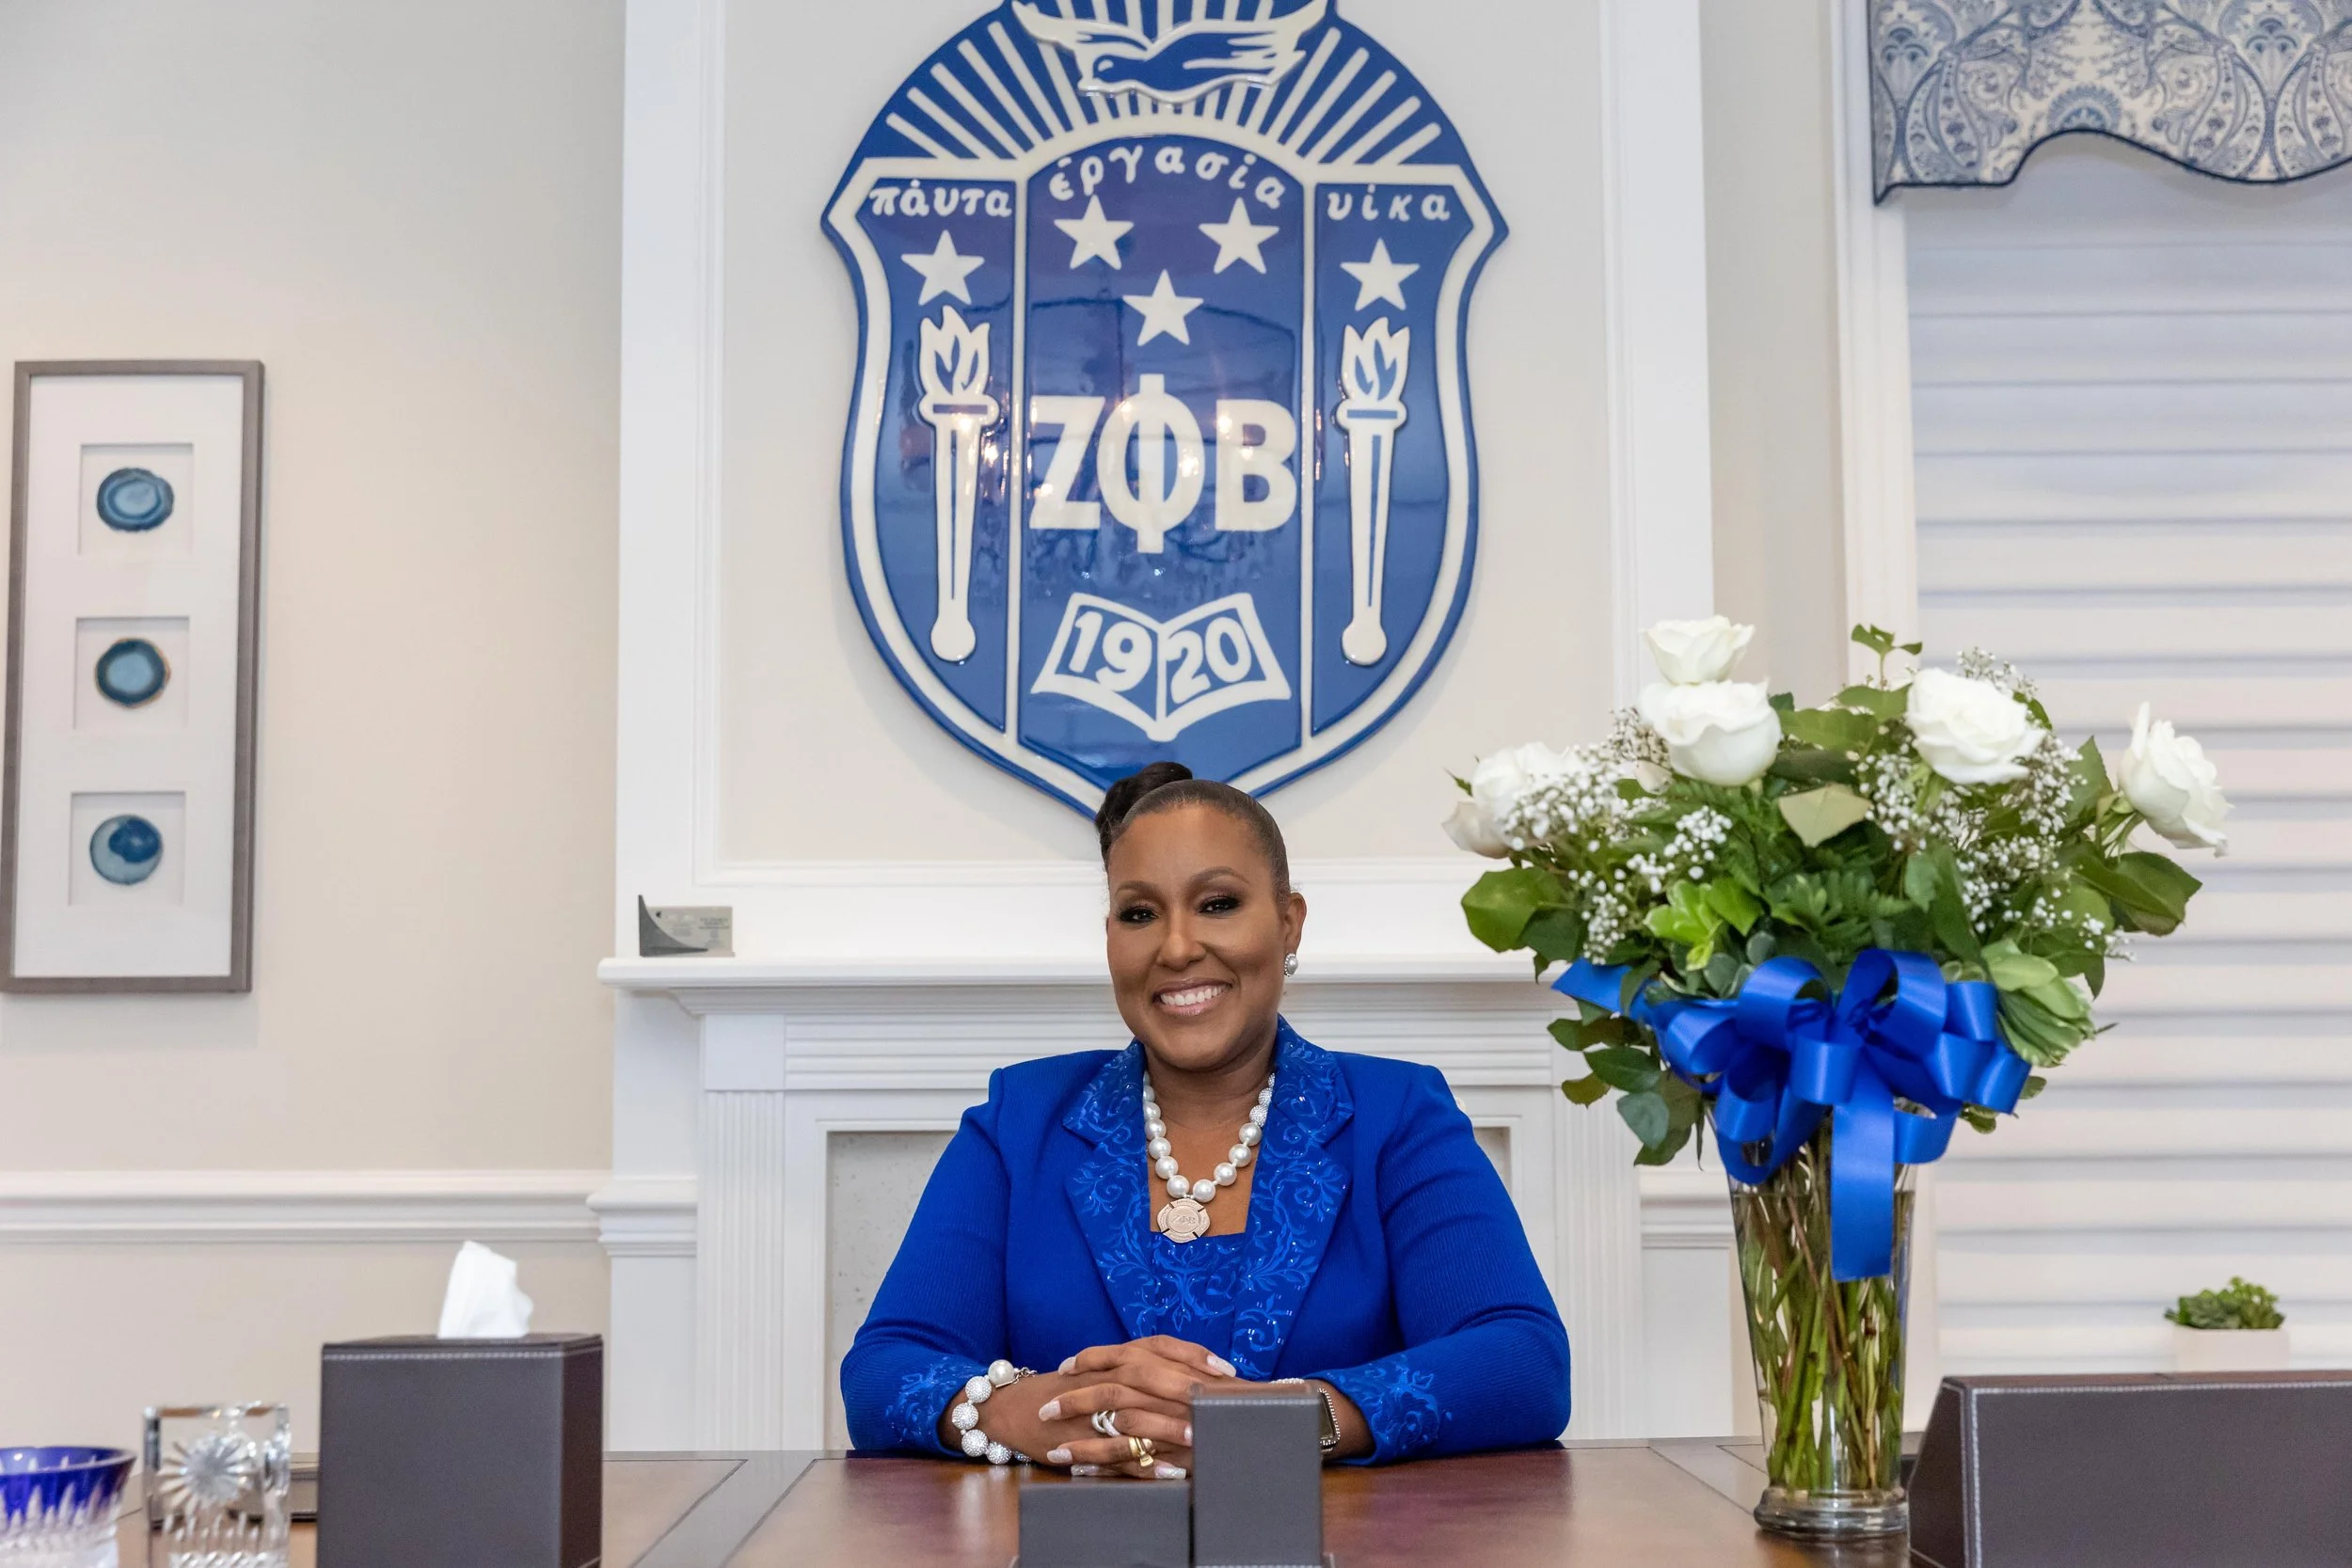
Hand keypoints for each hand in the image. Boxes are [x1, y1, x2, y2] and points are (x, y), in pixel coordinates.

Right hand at [941, 1337, 1237, 1477]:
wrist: (1013, 1408)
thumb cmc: (1067, 1389)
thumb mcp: (1103, 1371)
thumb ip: (1140, 1370)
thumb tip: (1191, 1376)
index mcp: (1115, 1359)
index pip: (1159, 1347)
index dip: (1193, 1355)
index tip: (1225, 1368)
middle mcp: (1105, 1377)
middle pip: (1152, 1376)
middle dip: (1190, 1388)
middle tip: (1225, 1401)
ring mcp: (1093, 1410)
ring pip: (1136, 1414)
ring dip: (1171, 1426)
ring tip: (1202, 1437)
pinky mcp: (1083, 1440)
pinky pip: (1119, 1454)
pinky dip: (1147, 1464)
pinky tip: (1173, 1473)